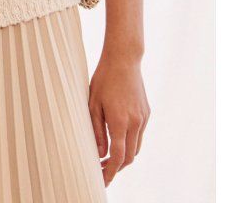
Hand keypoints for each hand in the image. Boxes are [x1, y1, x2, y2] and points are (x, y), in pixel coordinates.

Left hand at [88, 53, 150, 186]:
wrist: (124, 59)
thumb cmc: (104, 79)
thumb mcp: (93, 104)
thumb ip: (96, 131)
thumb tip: (100, 153)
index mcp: (120, 121)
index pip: (117, 157)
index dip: (110, 172)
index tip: (102, 181)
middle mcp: (135, 122)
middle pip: (129, 157)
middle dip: (116, 167)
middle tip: (101, 170)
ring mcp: (143, 118)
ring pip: (136, 147)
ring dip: (124, 156)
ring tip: (108, 157)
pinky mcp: (147, 113)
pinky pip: (139, 134)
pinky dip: (130, 142)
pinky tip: (118, 138)